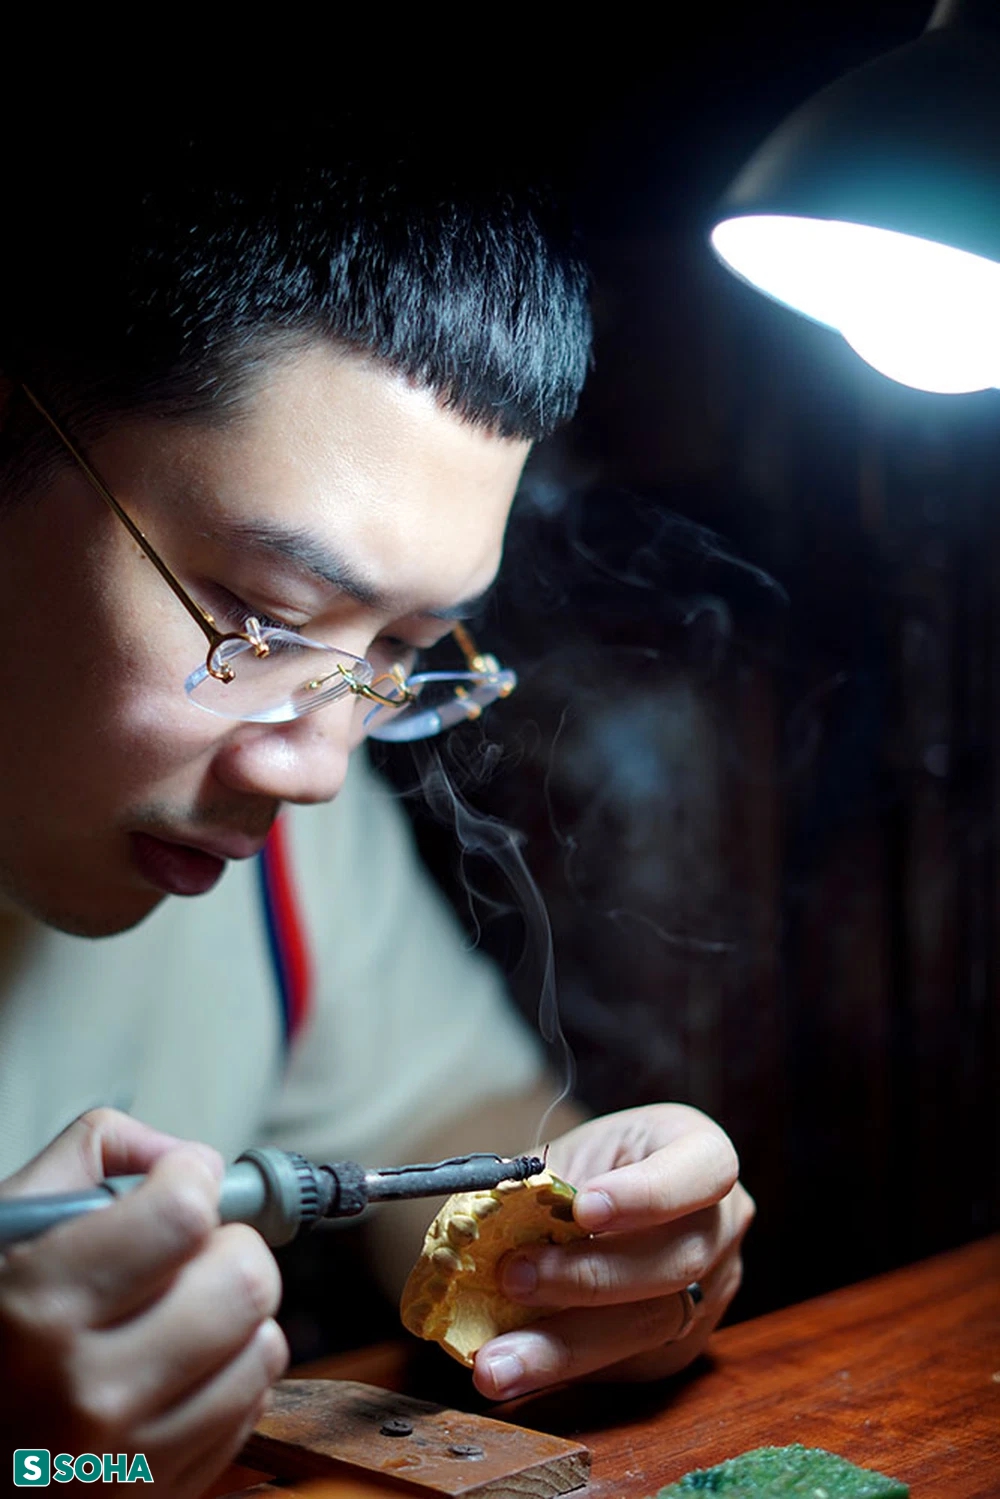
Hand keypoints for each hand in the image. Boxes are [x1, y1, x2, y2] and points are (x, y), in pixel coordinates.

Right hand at [0, 1109, 287, 1497]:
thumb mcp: (0, 1232)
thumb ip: (88, 1160)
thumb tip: (179, 1152)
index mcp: (39, 1310)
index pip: (183, 1216)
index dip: (190, 1178)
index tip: (180, 1179)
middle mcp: (90, 1393)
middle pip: (244, 1282)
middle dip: (226, 1245)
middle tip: (190, 1249)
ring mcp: (129, 1459)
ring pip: (262, 1347)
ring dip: (235, 1316)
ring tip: (180, 1312)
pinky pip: (249, 1411)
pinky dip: (227, 1377)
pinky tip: (175, 1368)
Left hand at [473, 1103, 753, 1399]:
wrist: (610, 1203)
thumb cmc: (594, 1167)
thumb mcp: (575, 1152)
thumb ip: (542, 1182)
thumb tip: (480, 1216)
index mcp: (703, 1154)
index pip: (703, 1171)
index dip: (649, 1193)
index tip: (584, 1207)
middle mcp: (722, 1226)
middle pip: (674, 1262)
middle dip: (586, 1277)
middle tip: (513, 1279)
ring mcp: (711, 1291)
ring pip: (648, 1326)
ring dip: (563, 1346)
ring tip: (497, 1361)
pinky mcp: (681, 1345)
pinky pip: (626, 1362)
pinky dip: (563, 1367)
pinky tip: (515, 1369)